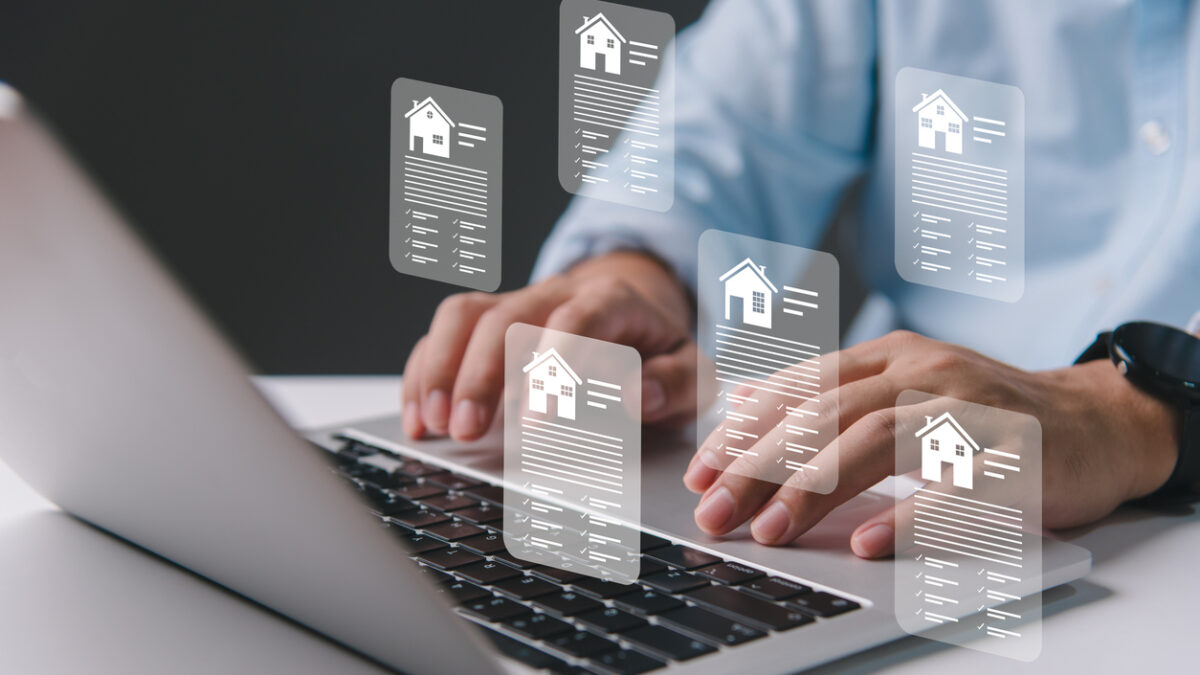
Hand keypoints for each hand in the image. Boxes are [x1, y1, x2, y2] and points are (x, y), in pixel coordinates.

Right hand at [402, 251, 696, 439]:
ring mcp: (517, 302)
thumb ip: (675, 383)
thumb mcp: (694, 368)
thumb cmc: (660, 348)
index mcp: (614, 300)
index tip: (535, 420)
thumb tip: (639, 397)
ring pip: (465, 315)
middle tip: (467, 430)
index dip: (553, 365)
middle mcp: (558, 293)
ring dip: (442, 368)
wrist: (636, 306)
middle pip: (507, 317)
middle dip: (481, 375)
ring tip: (433, 423)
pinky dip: (425, 372)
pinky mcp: (489, 319)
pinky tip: (420, 417)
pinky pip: (445, 331)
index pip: (577, 320)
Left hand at [682, 331, 1179, 557]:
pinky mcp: (1015, 453)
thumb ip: (826, 392)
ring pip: (876, 441)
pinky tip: (869, 542)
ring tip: (773, 531)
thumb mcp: (899, 389)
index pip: (800, 388)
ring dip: (815, 488)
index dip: (745, 430)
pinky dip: (908, 514)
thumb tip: (742, 396)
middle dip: (761, 466)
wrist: (1095, 422)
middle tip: (717, 512)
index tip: (701, 472)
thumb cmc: (983, 416)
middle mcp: (923, 371)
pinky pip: (955, 484)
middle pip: (826, 415)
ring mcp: (969, 408)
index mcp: (889, 357)